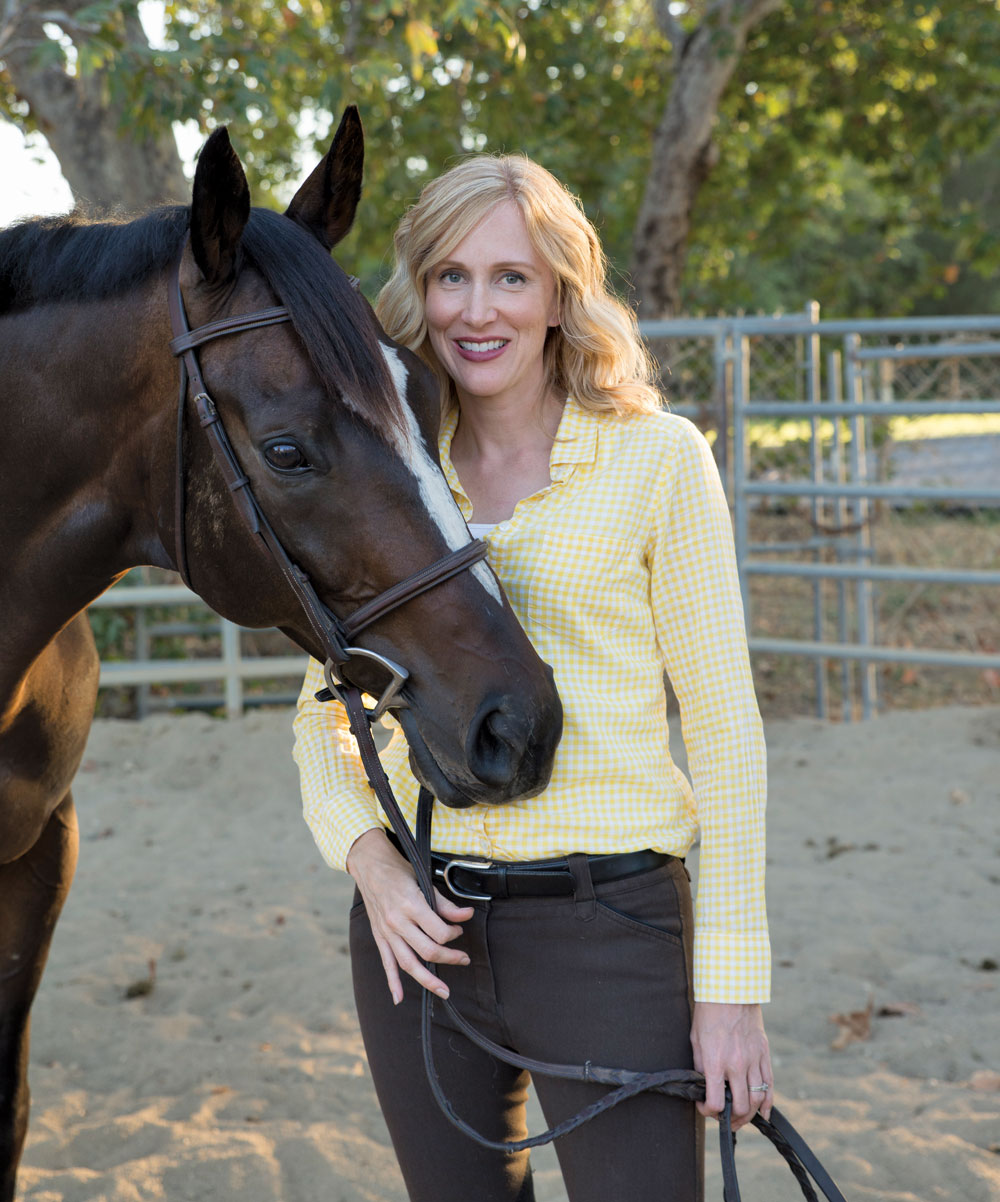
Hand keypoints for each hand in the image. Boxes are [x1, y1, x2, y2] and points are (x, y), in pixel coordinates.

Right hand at [346, 828, 473, 1004]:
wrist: (370, 865)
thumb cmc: (399, 870)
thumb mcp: (424, 881)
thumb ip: (445, 903)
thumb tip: (466, 915)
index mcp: (411, 905)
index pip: (440, 932)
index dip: (454, 934)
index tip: (459, 929)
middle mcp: (398, 922)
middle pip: (428, 951)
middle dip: (450, 957)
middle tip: (464, 958)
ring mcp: (386, 932)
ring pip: (408, 964)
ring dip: (428, 980)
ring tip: (444, 991)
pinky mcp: (379, 937)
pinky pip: (386, 963)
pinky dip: (392, 983)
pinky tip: (398, 999)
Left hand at [690, 1001, 772, 1130]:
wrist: (730, 990)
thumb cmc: (709, 1013)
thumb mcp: (696, 1039)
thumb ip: (701, 1065)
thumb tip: (704, 1085)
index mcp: (716, 1062)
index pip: (715, 1101)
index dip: (708, 1111)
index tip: (704, 1108)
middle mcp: (737, 1064)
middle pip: (740, 1106)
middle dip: (732, 1119)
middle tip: (725, 1120)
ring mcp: (753, 1059)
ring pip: (757, 1099)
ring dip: (749, 1115)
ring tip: (741, 1118)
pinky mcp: (763, 1053)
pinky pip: (769, 1084)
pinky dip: (767, 1102)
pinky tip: (763, 1112)